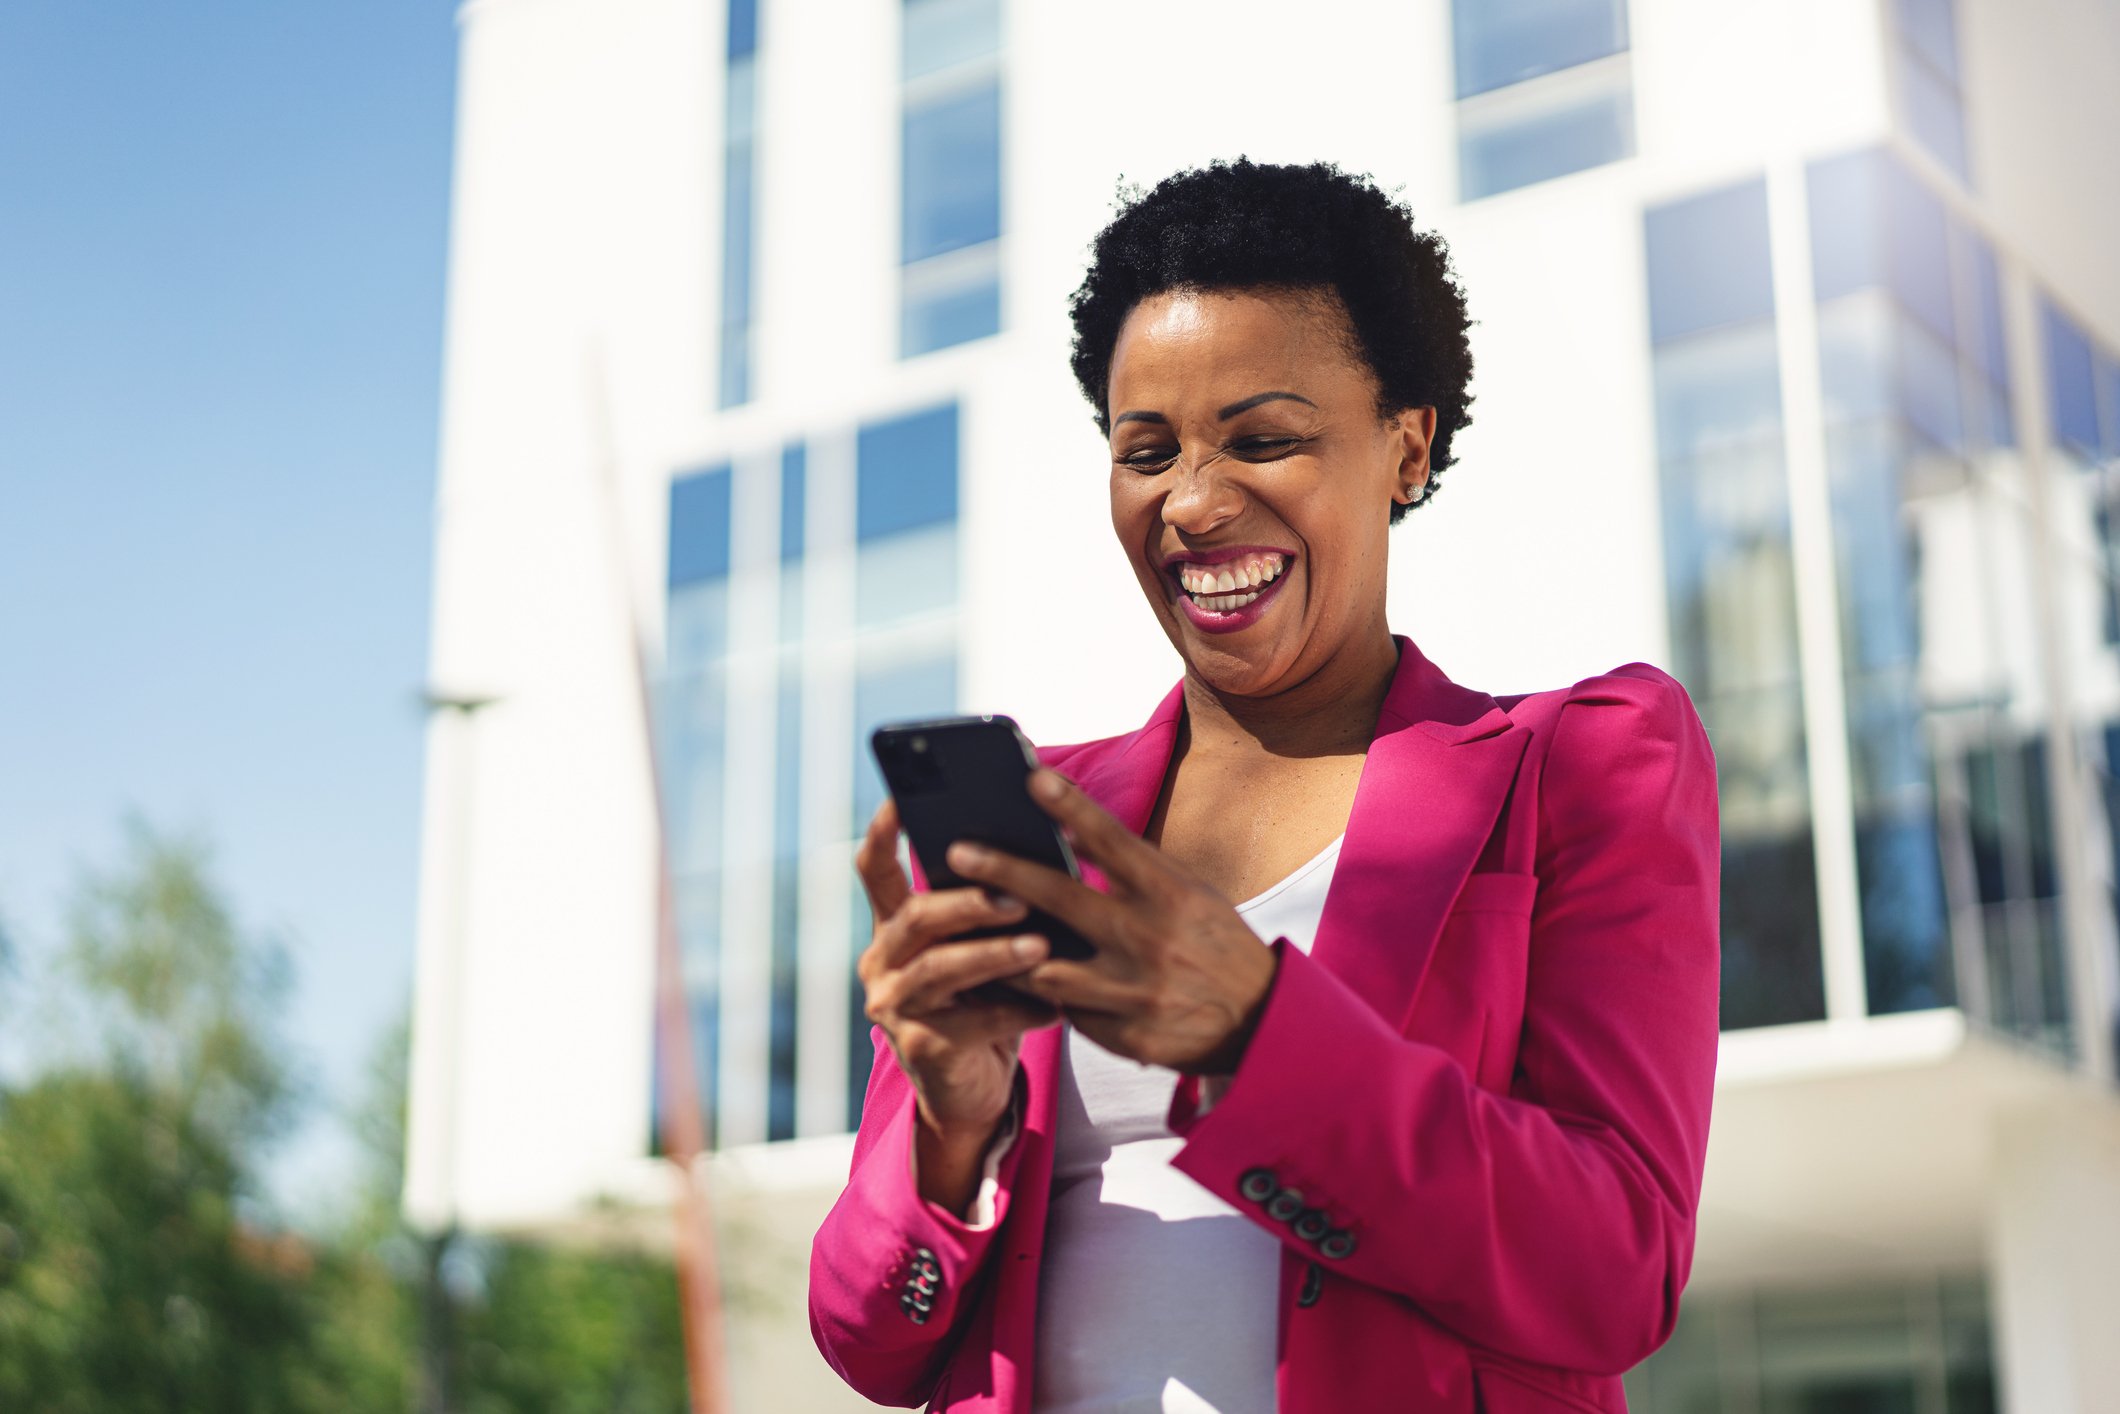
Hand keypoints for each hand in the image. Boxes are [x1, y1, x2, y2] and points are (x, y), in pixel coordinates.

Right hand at [854, 798, 1058, 1207]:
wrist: (973, 1087)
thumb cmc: (987, 999)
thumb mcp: (983, 946)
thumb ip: (990, 908)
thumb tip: (1041, 853)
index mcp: (893, 926)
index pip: (874, 870)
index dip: (882, 833)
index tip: (900, 798)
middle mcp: (882, 961)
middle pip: (916, 917)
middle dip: (968, 902)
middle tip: (1017, 896)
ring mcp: (894, 1006)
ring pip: (939, 968)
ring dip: (993, 954)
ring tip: (1040, 946)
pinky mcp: (920, 1048)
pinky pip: (972, 1022)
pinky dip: (1017, 1011)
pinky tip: (1054, 1008)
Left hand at [945, 769, 1278, 1073]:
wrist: (1262, 1026)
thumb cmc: (1214, 946)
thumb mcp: (1189, 897)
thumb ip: (1133, 873)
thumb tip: (1062, 838)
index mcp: (1172, 895)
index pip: (1114, 841)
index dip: (1071, 807)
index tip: (1031, 777)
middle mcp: (1151, 939)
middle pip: (1062, 899)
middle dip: (1003, 872)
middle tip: (957, 852)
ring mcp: (1134, 992)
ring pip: (1045, 968)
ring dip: (1004, 948)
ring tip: (963, 930)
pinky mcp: (1124, 1035)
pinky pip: (1066, 1012)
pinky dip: (1040, 994)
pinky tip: (1010, 981)